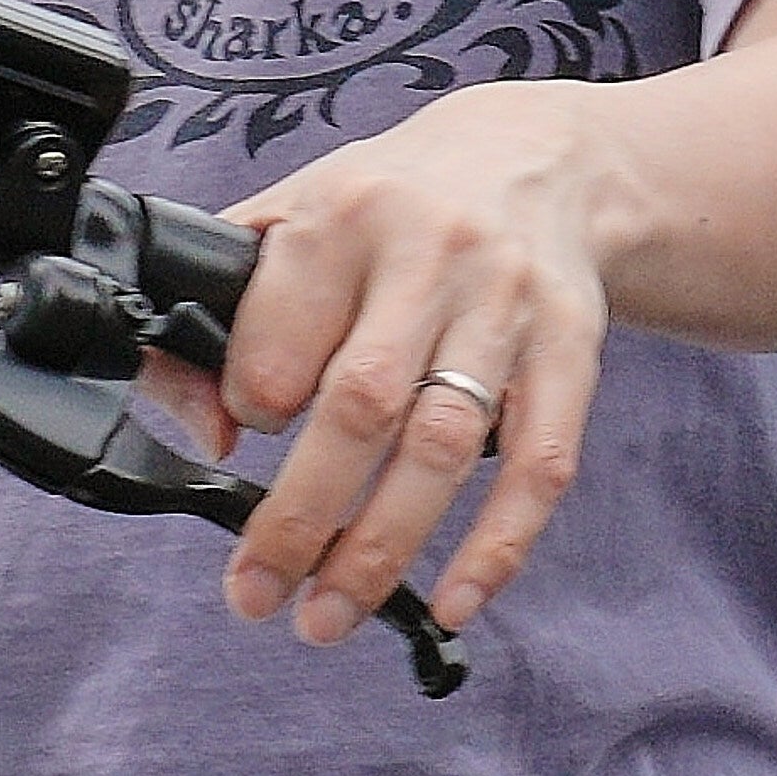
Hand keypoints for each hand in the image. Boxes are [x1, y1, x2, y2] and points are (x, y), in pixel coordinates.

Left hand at [147, 81, 613, 647]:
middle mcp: (431, 257)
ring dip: (382, 548)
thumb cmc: (388, 206)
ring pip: (445, 445)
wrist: (536, 160)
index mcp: (342, 216)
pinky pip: (542, 464)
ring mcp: (509, 307)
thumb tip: (205, 426)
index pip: (281, 335)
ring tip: (327, 616)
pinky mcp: (571, 352)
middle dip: (301, 515)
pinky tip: (454, 603)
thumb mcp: (292, 217)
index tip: (239, 432)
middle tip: (256, 592)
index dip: (250, 404)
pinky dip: (498, 545)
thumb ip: (227, 308)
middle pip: (362, 404)